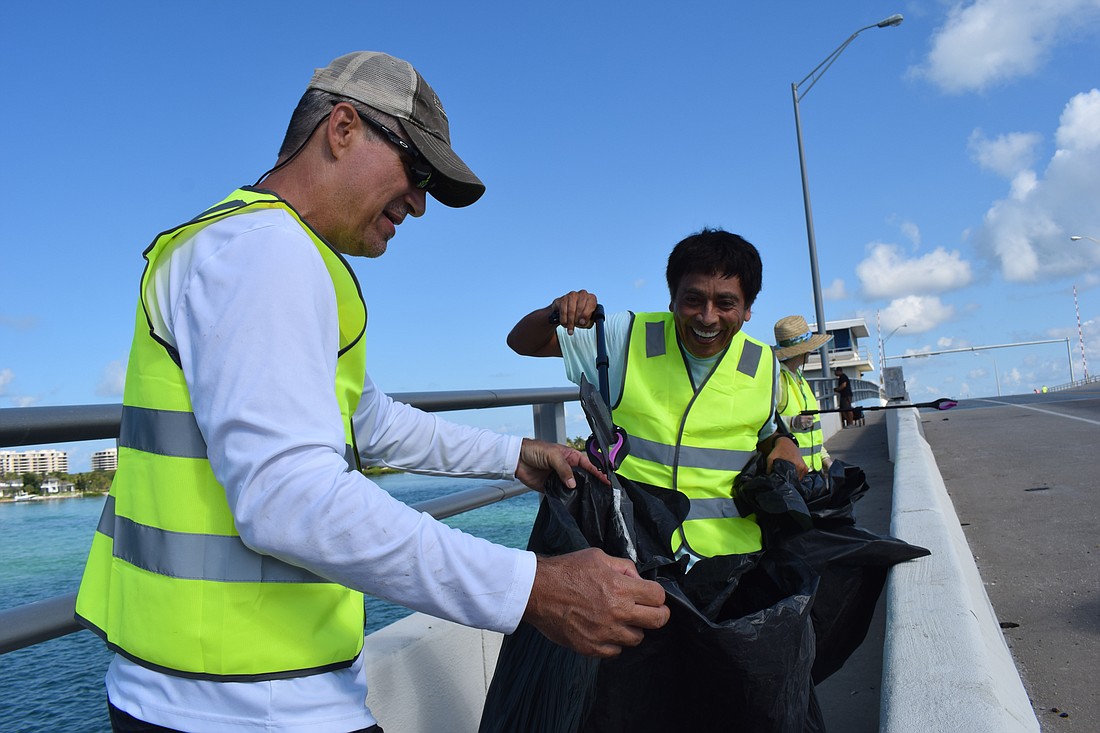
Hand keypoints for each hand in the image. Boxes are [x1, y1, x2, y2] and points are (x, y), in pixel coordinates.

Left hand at [516, 438, 609, 490]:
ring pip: (573, 487)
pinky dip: (565, 498)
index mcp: (570, 457)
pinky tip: (571, 501)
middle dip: (590, 484)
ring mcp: (559, 478)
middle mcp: (567, 468)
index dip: (598, 472)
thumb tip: (573, 484)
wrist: (517, 459)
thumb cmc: (535, 450)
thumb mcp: (553, 455)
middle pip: (582, 478)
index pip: (588, 465)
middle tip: (599, 492)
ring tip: (587, 499)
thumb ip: (564, 469)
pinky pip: (561, 494)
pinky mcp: (551, 487)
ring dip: (577, 492)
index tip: (606, 481)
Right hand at [523, 548, 668, 657]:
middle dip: (658, 614)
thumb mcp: (598, 557)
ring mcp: (605, 633)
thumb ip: (623, 567)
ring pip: (637, 638)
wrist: (537, 591)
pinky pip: (615, 651)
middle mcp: (617, 612)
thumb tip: (638, 579)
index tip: (651, 595)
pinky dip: (613, 642)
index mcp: (620, 588)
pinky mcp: (591, 647)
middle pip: (657, 621)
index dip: (657, 595)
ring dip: (632, 628)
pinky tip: (604, 630)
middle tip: (650, 611)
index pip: (658, 597)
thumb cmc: (565, 571)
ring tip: (619, 619)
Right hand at [552, 290, 597, 334]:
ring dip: (570, 321)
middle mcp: (582, 294)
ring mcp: (571, 295)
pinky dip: (564, 319)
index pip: (591, 304)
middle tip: (576, 325)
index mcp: (591, 298)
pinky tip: (565, 324)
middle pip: (580, 307)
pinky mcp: (561, 299)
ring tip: (570, 328)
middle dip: (577, 319)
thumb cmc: (581, 316)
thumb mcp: (588, 319)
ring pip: (571, 310)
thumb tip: (582, 322)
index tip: (582, 323)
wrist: (569, 312)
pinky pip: (563, 311)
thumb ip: (588, 321)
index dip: (586, 314)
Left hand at [767, 435, 807, 479]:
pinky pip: (803, 473)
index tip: (783, 480)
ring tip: (788, 476)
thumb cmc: (778, 450)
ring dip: (795, 477)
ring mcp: (803, 466)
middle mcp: (801, 466)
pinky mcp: (804, 465)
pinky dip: (799, 474)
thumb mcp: (771, 457)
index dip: (786, 480)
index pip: (791, 478)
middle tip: (785, 478)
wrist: (786, 442)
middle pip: (796, 478)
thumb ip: (769, 467)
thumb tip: (769, 475)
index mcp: (794, 465)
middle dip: (790, 479)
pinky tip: (794, 473)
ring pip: (800, 477)